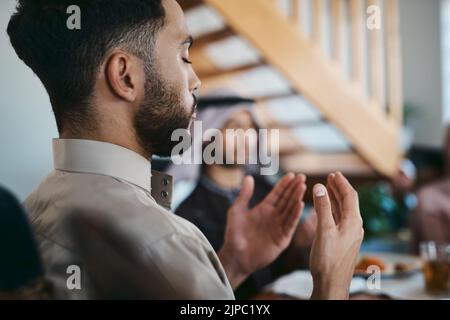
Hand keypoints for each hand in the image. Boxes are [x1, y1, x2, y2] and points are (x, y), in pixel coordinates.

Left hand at [219, 173, 305, 288]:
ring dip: (296, 198)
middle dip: (294, 188)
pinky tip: (300, 204)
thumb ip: (244, 195)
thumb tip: (249, 177)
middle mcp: (274, 216)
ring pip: (290, 210)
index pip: (277, 194)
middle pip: (286, 199)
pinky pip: (290, 224)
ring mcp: (279, 227)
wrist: (235, 255)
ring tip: (303, 187)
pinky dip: (296, 214)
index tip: (292, 174)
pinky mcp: (282, 238)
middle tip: (302, 177)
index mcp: (264, 209)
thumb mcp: (237, 210)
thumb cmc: (234, 233)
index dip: (284, 184)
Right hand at [309, 172, 363, 299]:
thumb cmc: (328, 260)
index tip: (334, 173)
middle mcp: (355, 227)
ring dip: (336, 198)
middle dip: (339, 188)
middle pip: (348, 202)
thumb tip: (320, 187)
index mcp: (353, 222)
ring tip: (328, 188)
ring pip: (344, 211)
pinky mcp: (344, 242)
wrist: (331, 284)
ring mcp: (350, 235)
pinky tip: (326, 209)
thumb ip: (322, 208)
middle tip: (331, 177)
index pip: (350, 196)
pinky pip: (340, 220)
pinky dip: (332, 210)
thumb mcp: (324, 231)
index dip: (341, 183)